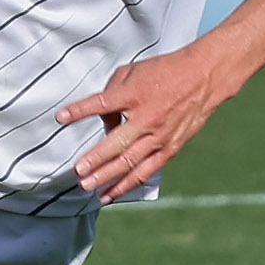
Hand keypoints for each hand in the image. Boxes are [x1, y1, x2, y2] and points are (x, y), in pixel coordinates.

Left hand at [57, 42, 237, 203]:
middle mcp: (145, 118)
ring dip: (107, 178)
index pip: (101, 104)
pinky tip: (111, 194)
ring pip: (129, 164)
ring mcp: (158, 136)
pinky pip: (145, 171)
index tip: (61, 118)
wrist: (203, 77)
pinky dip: (127, 185)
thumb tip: (102, 118)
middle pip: (116, 144)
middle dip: (95, 160)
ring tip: (88, 187)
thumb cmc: (166, 71)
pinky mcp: (169, 149)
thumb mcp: (133, 71)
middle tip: (78, 171)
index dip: (79, 111)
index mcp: (134, 94)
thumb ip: (112, 92)